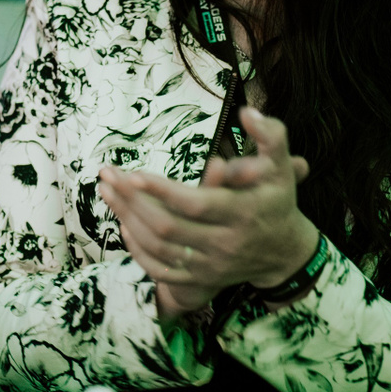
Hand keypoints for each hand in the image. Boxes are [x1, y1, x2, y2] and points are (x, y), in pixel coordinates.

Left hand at [97, 107, 319, 321]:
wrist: (284, 253)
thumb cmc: (277, 200)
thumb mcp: (281, 167)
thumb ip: (271, 136)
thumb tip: (249, 111)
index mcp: (242, 214)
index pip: (195, 204)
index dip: (162, 190)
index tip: (133, 173)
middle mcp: (225, 244)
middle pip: (168, 227)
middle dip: (133, 201)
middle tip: (108, 176)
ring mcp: (211, 265)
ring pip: (159, 248)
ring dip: (128, 219)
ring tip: (106, 192)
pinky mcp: (200, 279)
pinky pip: (161, 270)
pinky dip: (138, 250)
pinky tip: (124, 225)